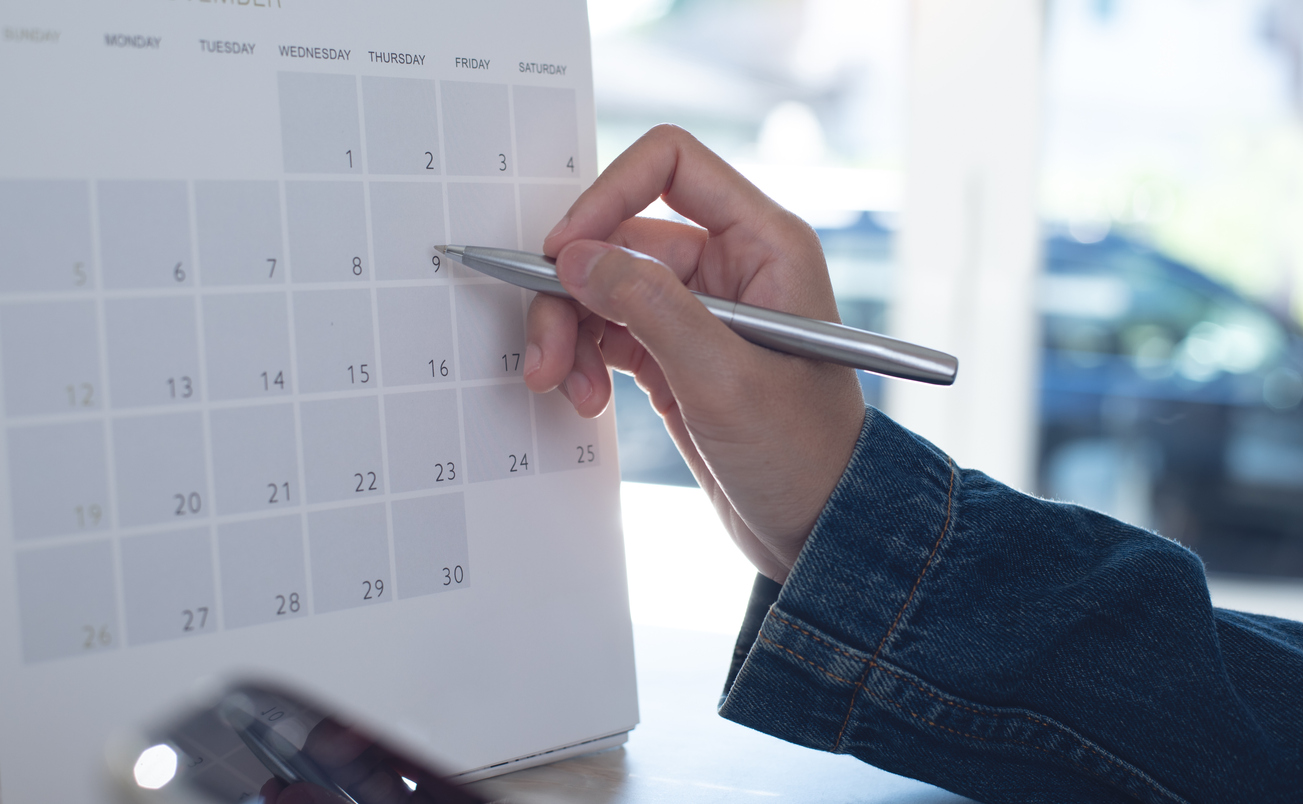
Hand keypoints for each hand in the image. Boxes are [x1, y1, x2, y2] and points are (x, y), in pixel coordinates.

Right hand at [525, 125, 865, 581]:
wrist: (817, 528)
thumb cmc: (804, 454)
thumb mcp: (724, 378)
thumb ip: (649, 308)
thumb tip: (576, 256)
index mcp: (764, 244)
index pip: (672, 165)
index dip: (608, 194)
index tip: (562, 252)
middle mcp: (729, 265)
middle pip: (620, 236)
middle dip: (571, 291)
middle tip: (545, 352)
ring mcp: (697, 310)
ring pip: (603, 287)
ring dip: (569, 332)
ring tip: (563, 387)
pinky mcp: (673, 352)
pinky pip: (606, 331)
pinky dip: (583, 359)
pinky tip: (585, 399)